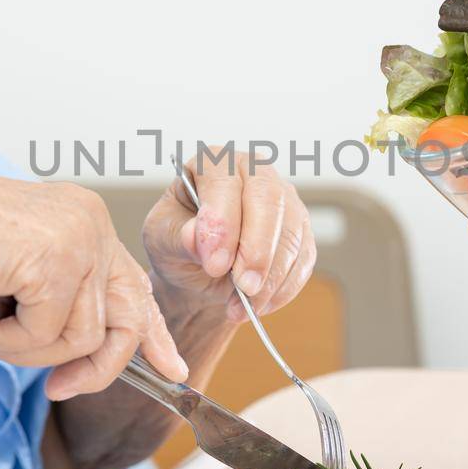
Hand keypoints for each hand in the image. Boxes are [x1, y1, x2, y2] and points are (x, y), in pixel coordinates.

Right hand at [0, 164, 187, 398]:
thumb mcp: (19, 270)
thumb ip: (59, 297)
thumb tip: (88, 352)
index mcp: (85, 218)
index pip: (134, 284)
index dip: (152, 332)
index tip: (171, 369)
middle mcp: (92, 222)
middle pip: (127, 317)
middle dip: (99, 367)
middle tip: (57, 392)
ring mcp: (79, 240)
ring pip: (84, 337)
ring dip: (29, 352)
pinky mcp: (56, 262)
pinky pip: (48, 337)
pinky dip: (9, 341)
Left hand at [142, 151, 315, 323]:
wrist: (200, 274)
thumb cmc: (178, 246)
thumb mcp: (163, 240)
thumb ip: (179, 237)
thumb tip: (198, 239)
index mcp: (214, 163)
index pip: (225, 179)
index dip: (223, 220)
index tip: (214, 262)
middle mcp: (253, 172)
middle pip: (269, 199)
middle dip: (257, 249)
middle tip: (242, 287)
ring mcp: (283, 199)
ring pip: (292, 231)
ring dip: (271, 276)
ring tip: (243, 305)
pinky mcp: (301, 231)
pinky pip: (304, 258)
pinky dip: (283, 287)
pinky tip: (259, 304)